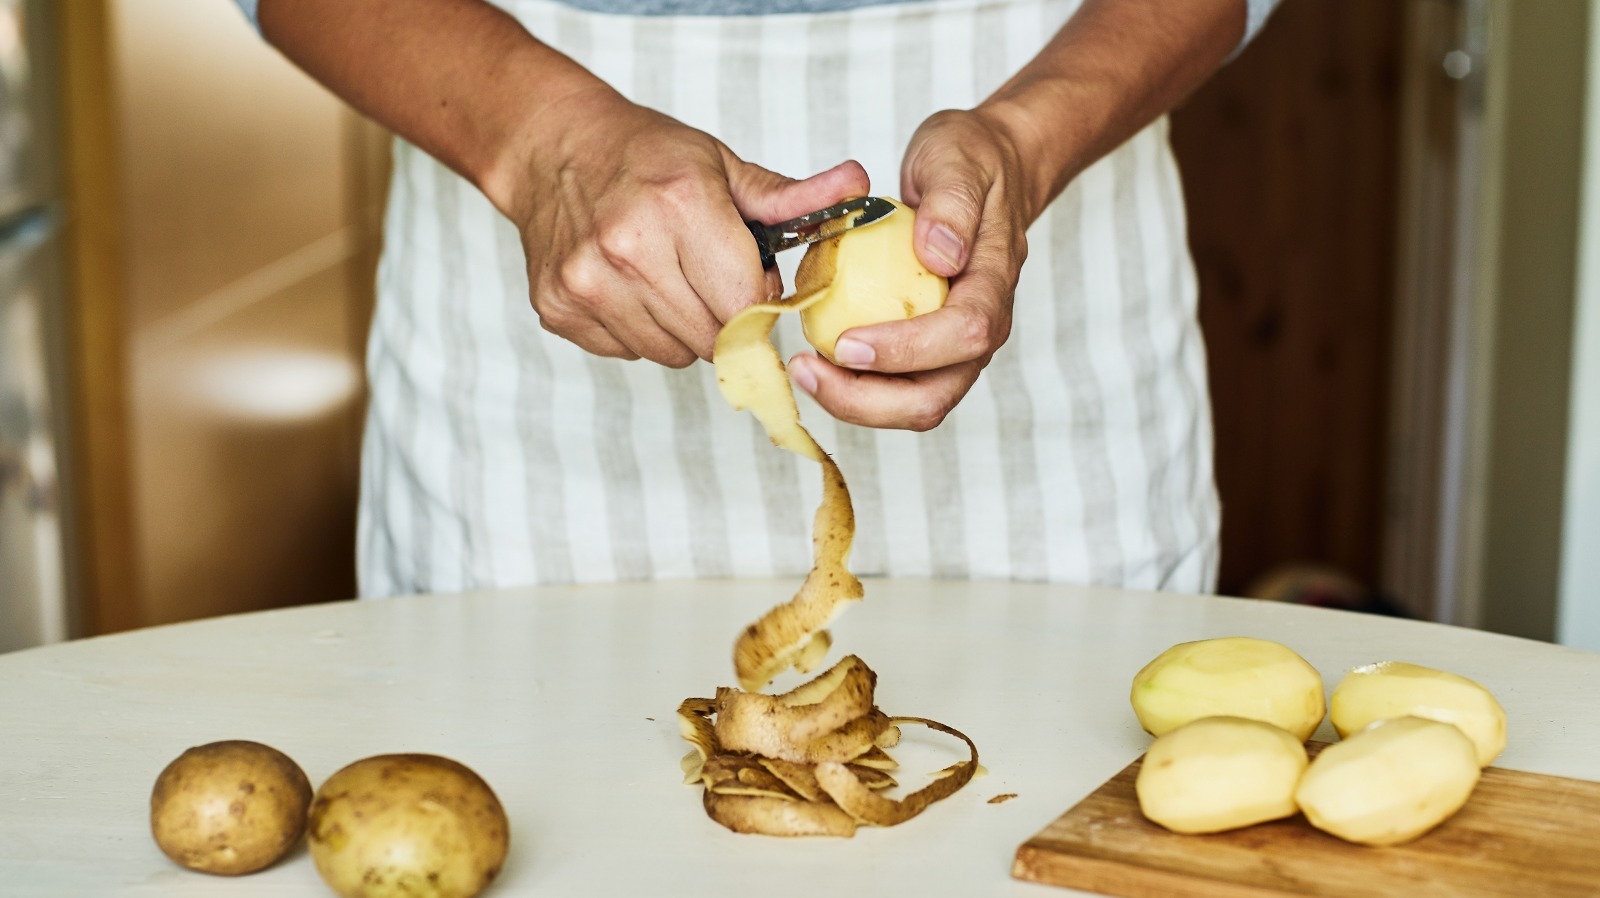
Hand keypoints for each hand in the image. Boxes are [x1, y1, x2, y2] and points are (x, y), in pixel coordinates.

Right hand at [504, 87, 868, 366]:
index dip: (761, 305)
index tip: (754, 286)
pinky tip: (630, 286)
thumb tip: (860, 189)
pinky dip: (639, 330)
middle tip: (709, 278)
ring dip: (682, 329)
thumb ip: (791, 197)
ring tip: (668, 278)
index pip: (747, 306)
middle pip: (712, 338)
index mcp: (680, 207)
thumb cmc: (646, 156)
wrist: (552, 149)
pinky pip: (629, 352)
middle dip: (725, 320)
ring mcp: (588, 284)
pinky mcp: (559, 310)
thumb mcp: (722, 165)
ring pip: (671, 354)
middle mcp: (628, 249)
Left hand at [787, 107, 1032, 429]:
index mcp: (993, 286)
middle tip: (807, 371)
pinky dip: (852, 385)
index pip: (963, 335)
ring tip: (802, 370)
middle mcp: (980, 330)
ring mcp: (954, 348)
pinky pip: (892, 387)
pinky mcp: (928, 351)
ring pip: (911, 405)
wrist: (985, 172)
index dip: (906, 349)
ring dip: (853, 401)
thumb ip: (952, 203)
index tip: (846, 343)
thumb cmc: (972, 163)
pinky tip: (813, 360)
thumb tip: (939, 255)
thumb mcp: (959, 159)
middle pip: (934, 397)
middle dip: (867, 401)